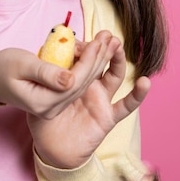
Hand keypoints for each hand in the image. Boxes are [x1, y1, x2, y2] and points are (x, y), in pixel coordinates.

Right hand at [0, 31, 124, 119]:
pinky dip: (86, 68)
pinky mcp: (54, 100)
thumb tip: (71, 78)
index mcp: (43, 102)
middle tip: (111, 38)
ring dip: (96, 63)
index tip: (100, 41)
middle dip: (98, 60)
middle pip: (82, 84)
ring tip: (109, 43)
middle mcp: (51, 108)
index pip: (74, 81)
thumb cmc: (3, 67)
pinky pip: (75, 84)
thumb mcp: (22, 65)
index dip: (89, 61)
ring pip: (81, 84)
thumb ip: (47, 73)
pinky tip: (96, 54)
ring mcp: (53, 107)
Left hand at [27, 34, 150, 168]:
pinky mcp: (108, 116)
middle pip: (99, 61)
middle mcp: (89, 85)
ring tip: (117, 45)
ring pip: (114, 74)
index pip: (79, 57)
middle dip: (102, 46)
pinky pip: (125, 106)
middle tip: (105, 33)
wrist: (50, 147)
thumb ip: (43, 77)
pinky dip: (137, 95)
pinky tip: (144, 82)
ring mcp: (100, 99)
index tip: (76, 41)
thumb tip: (50, 64)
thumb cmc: (40, 118)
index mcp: (72, 77)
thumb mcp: (35, 93)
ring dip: (117, 59)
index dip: (81, 48)